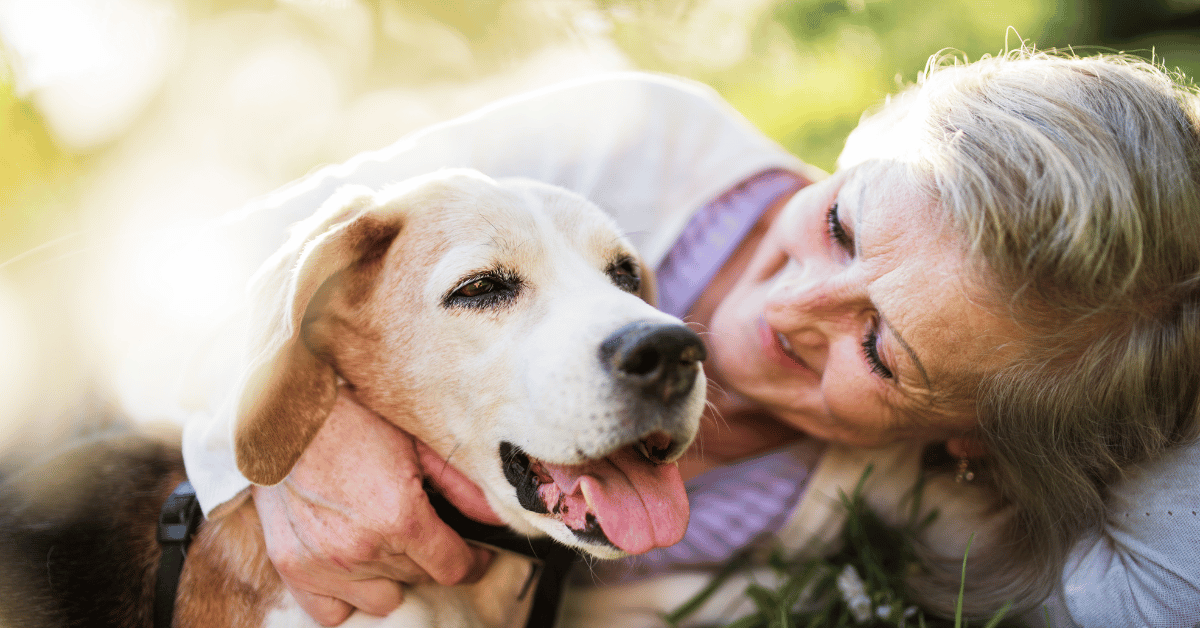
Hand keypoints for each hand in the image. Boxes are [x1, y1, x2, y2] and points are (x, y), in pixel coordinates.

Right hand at [252, 390, 501, 625]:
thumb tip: (495, 516)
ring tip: (386, 544)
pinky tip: (356, 571)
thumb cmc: (354, 423)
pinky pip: (333, 614)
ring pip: (383, 599)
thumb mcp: (417, 445)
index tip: (474, 554)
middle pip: (420, 580)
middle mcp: (363, 549)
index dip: (473, 563)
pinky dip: (349, 598)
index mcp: (400, 517)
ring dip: (392, 577)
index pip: (453, 568)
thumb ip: (461, 487)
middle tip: (423, 530)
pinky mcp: (294, 569)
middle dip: (430, 558)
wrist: (286, 418)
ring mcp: (326, 564)